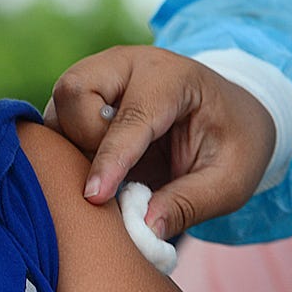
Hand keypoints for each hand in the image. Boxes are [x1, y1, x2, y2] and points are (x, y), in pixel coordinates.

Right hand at [43, 45, 275, 238]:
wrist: (232, 112)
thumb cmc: (235, 142)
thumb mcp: (231, 180)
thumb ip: (189, 203)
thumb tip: (142, 228)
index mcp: (171, 77)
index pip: (130, 117)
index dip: (110, 159)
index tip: (94, 197)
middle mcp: (127, 63)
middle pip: (75, 91)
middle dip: (84, 139)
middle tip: (116, 175)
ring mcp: (101, 74)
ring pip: (57, 104)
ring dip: (71, 145)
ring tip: (110, 174)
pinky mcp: (84, 93)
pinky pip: (56, 119)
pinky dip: (66, 147)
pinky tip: (96, 168)